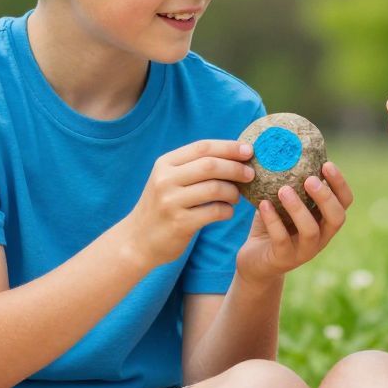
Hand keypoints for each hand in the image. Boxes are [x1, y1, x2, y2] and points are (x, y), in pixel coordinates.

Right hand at [123, 139, 254, 266]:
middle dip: (236, 168)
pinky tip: (226, 212)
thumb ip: (194, 166)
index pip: (203, 147)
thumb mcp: (169, 180)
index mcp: (165, 163)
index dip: (229, 147)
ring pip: (215, 188)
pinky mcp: (180, 223)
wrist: (137, 240)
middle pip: (211, 165)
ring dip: (233, 192)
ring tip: (235, 197)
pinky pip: (215, 212)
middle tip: (250, 174)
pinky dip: (227, 211)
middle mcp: (166, 180)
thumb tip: (235, 154)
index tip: (248, 150)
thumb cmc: (162, 206)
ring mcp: (171, 202)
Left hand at [237, 162, 353, 282]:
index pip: (344, 202)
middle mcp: (321, 236)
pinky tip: (263, 204)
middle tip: (310, 179)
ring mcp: (304, 250)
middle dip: (326, 197)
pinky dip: (273, 220)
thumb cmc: (272, 225)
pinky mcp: (284, 259)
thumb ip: (289, 182)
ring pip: (310, 230)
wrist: (255, 261)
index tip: (327, 164)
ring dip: (298, 208)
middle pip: (337, 218)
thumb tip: (284, 147)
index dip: (340, 184)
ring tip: (284, 190)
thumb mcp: (283, 203)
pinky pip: (282, 239)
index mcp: (325, 220)